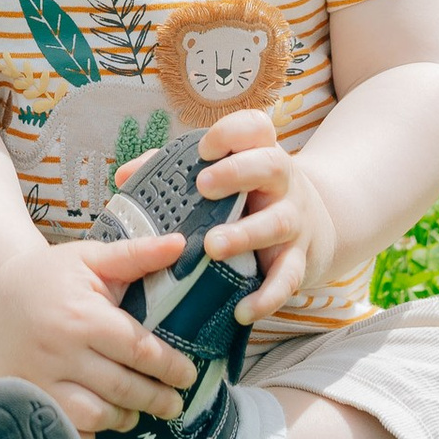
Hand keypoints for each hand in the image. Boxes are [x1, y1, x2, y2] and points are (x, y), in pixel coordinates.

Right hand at [0, 230, 190, 438]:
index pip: (138, 350)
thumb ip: (137, 254)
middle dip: (156, 399)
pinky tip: (98, 423)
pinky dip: (86, 434)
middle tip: (175, 404)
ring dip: (124, 417)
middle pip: (122, 387)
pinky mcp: (23, 398)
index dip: (169, 367)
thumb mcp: (89, 258)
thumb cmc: (47, 277)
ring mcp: (38, 379)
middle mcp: (60, 351)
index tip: (187, 376)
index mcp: (82, 316)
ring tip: (137, 411)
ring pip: (95, 415)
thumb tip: (180, 244)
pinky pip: (64, 430)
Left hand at [190, 110, 341, 323]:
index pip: (255, 128)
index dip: (231, 132)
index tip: (205, 147)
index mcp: (260, 154)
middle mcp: (282, 182)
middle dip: (237, 173)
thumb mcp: (222, 176)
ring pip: (278, 222)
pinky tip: (242, 310)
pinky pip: (287, 278)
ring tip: (212, 246)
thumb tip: (125, 178)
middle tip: (204, 186)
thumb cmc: (248, 196)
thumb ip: (173, 172)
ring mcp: (294, 220)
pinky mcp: (300, 259)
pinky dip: (268, 297)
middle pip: (271, 165)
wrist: (314, 227)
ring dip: (245, 234)